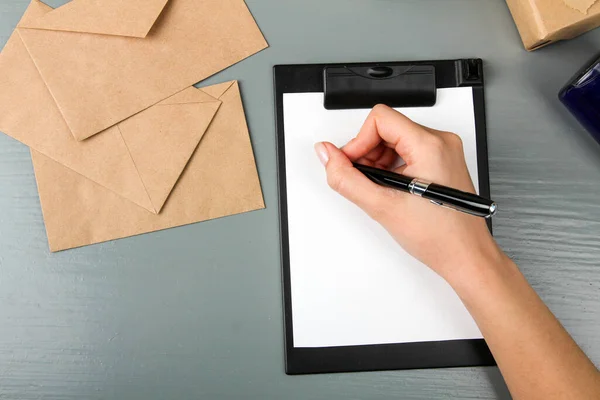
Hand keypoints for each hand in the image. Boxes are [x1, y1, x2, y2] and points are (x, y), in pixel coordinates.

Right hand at [314, 104, 503, 284]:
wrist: (465, 256)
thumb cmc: (439, 235)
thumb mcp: (382, 206)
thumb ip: (346, 178)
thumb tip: (327, 154)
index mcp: (430, 145)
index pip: (380, 119)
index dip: (358, 141)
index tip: (352, 164)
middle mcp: (441, 141)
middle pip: (386, 128)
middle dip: (367, 153)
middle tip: (365, 182)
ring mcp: (443, 150)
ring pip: (395, 139)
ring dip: (378, 162)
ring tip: (380, 190)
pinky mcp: (442, 161)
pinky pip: (407, 151)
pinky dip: (392, 168)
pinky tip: (391, 190)